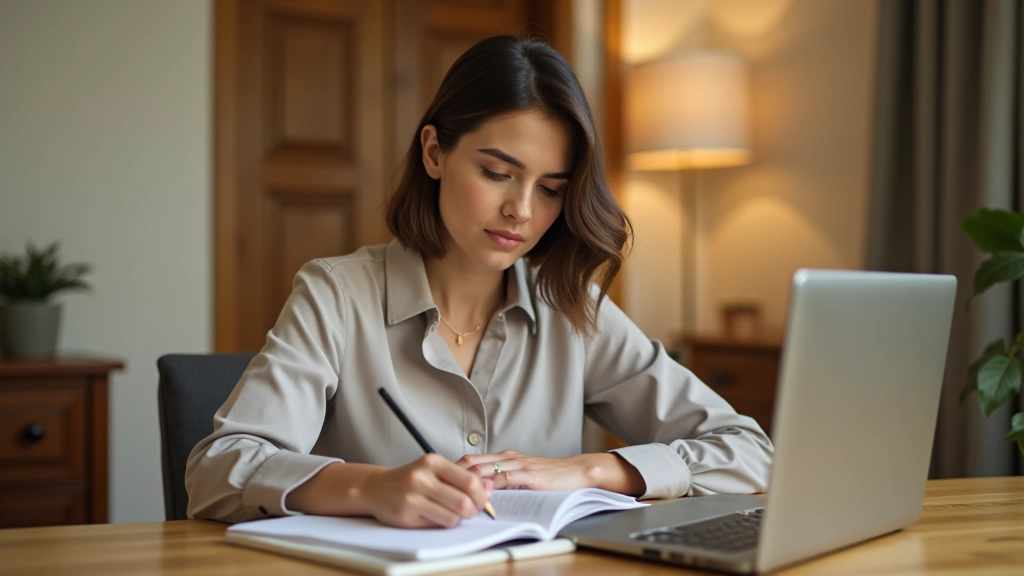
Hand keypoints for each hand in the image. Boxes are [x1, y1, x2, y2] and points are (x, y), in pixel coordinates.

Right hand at [357, 454, 493, 527]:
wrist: (376, 488)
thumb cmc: (410, 479)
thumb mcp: (434, 470)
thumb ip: (461, 477)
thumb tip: (490, 487)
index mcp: (433, 461)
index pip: (470, 481)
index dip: (481, 495)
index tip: (482, 500)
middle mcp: (422, 477)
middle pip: (464, 501)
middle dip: (473, 510)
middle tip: (470, 511)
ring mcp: (412, 496)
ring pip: (452, 517)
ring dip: (458, 519)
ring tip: (452, 514)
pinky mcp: (406, 515)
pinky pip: (437, 524)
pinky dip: (443, 523)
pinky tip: (436, 516)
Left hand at [456, 451, 645, 494]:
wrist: (578, 472)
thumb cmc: (551, 476)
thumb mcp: (522, 476)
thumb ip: (503, 481)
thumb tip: (480, 493)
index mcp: (504, 458)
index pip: (471, 460)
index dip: (452, 470)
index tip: (439, 482)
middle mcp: (508, 458)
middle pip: (471, 462)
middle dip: (453, 475)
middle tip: (438, 488)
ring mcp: (518, 465)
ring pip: (484, 469)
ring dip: (467, 482)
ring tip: (453, 493)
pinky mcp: (530, 475)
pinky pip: (505, 479)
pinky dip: (491, 486)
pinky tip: (482, 494)